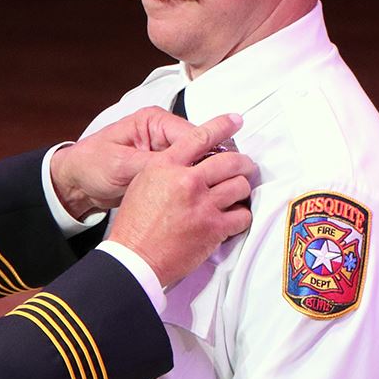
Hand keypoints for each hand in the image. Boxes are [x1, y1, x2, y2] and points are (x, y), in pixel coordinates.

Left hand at [50, 108, 242, 218]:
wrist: (76, 182)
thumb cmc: (91, 165)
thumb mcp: (120, 164)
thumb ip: (151, 166)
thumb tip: (180, 171)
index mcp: (152, 122)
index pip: (193, 134)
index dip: (213, 151)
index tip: (229, 167)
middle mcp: (162, 132)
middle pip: (202, 146)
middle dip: (215, 164)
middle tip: (234, 182)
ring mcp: (164, 151)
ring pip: (198, 161)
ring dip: (208, 176)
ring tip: (225, 192)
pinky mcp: (164, 168)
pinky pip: (188, 173)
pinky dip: (197, 184)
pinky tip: (207, 196)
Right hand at [105, 128, 255, 286]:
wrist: (134, 257)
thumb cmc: (135, 224)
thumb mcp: (143, 183)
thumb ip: (168, 168)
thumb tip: (193, 162)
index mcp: (166, 166)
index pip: (200, 136)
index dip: (222, 125)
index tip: (236, 121)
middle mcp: (186, 181)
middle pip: (230, 161)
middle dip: (242, 164)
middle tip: (244, 168)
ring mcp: (202, 204)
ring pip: (240, 186)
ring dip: (241, 191)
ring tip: (236, 196)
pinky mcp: (213, 227)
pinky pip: (242, 215)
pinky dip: (241, 216)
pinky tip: (232, 218)